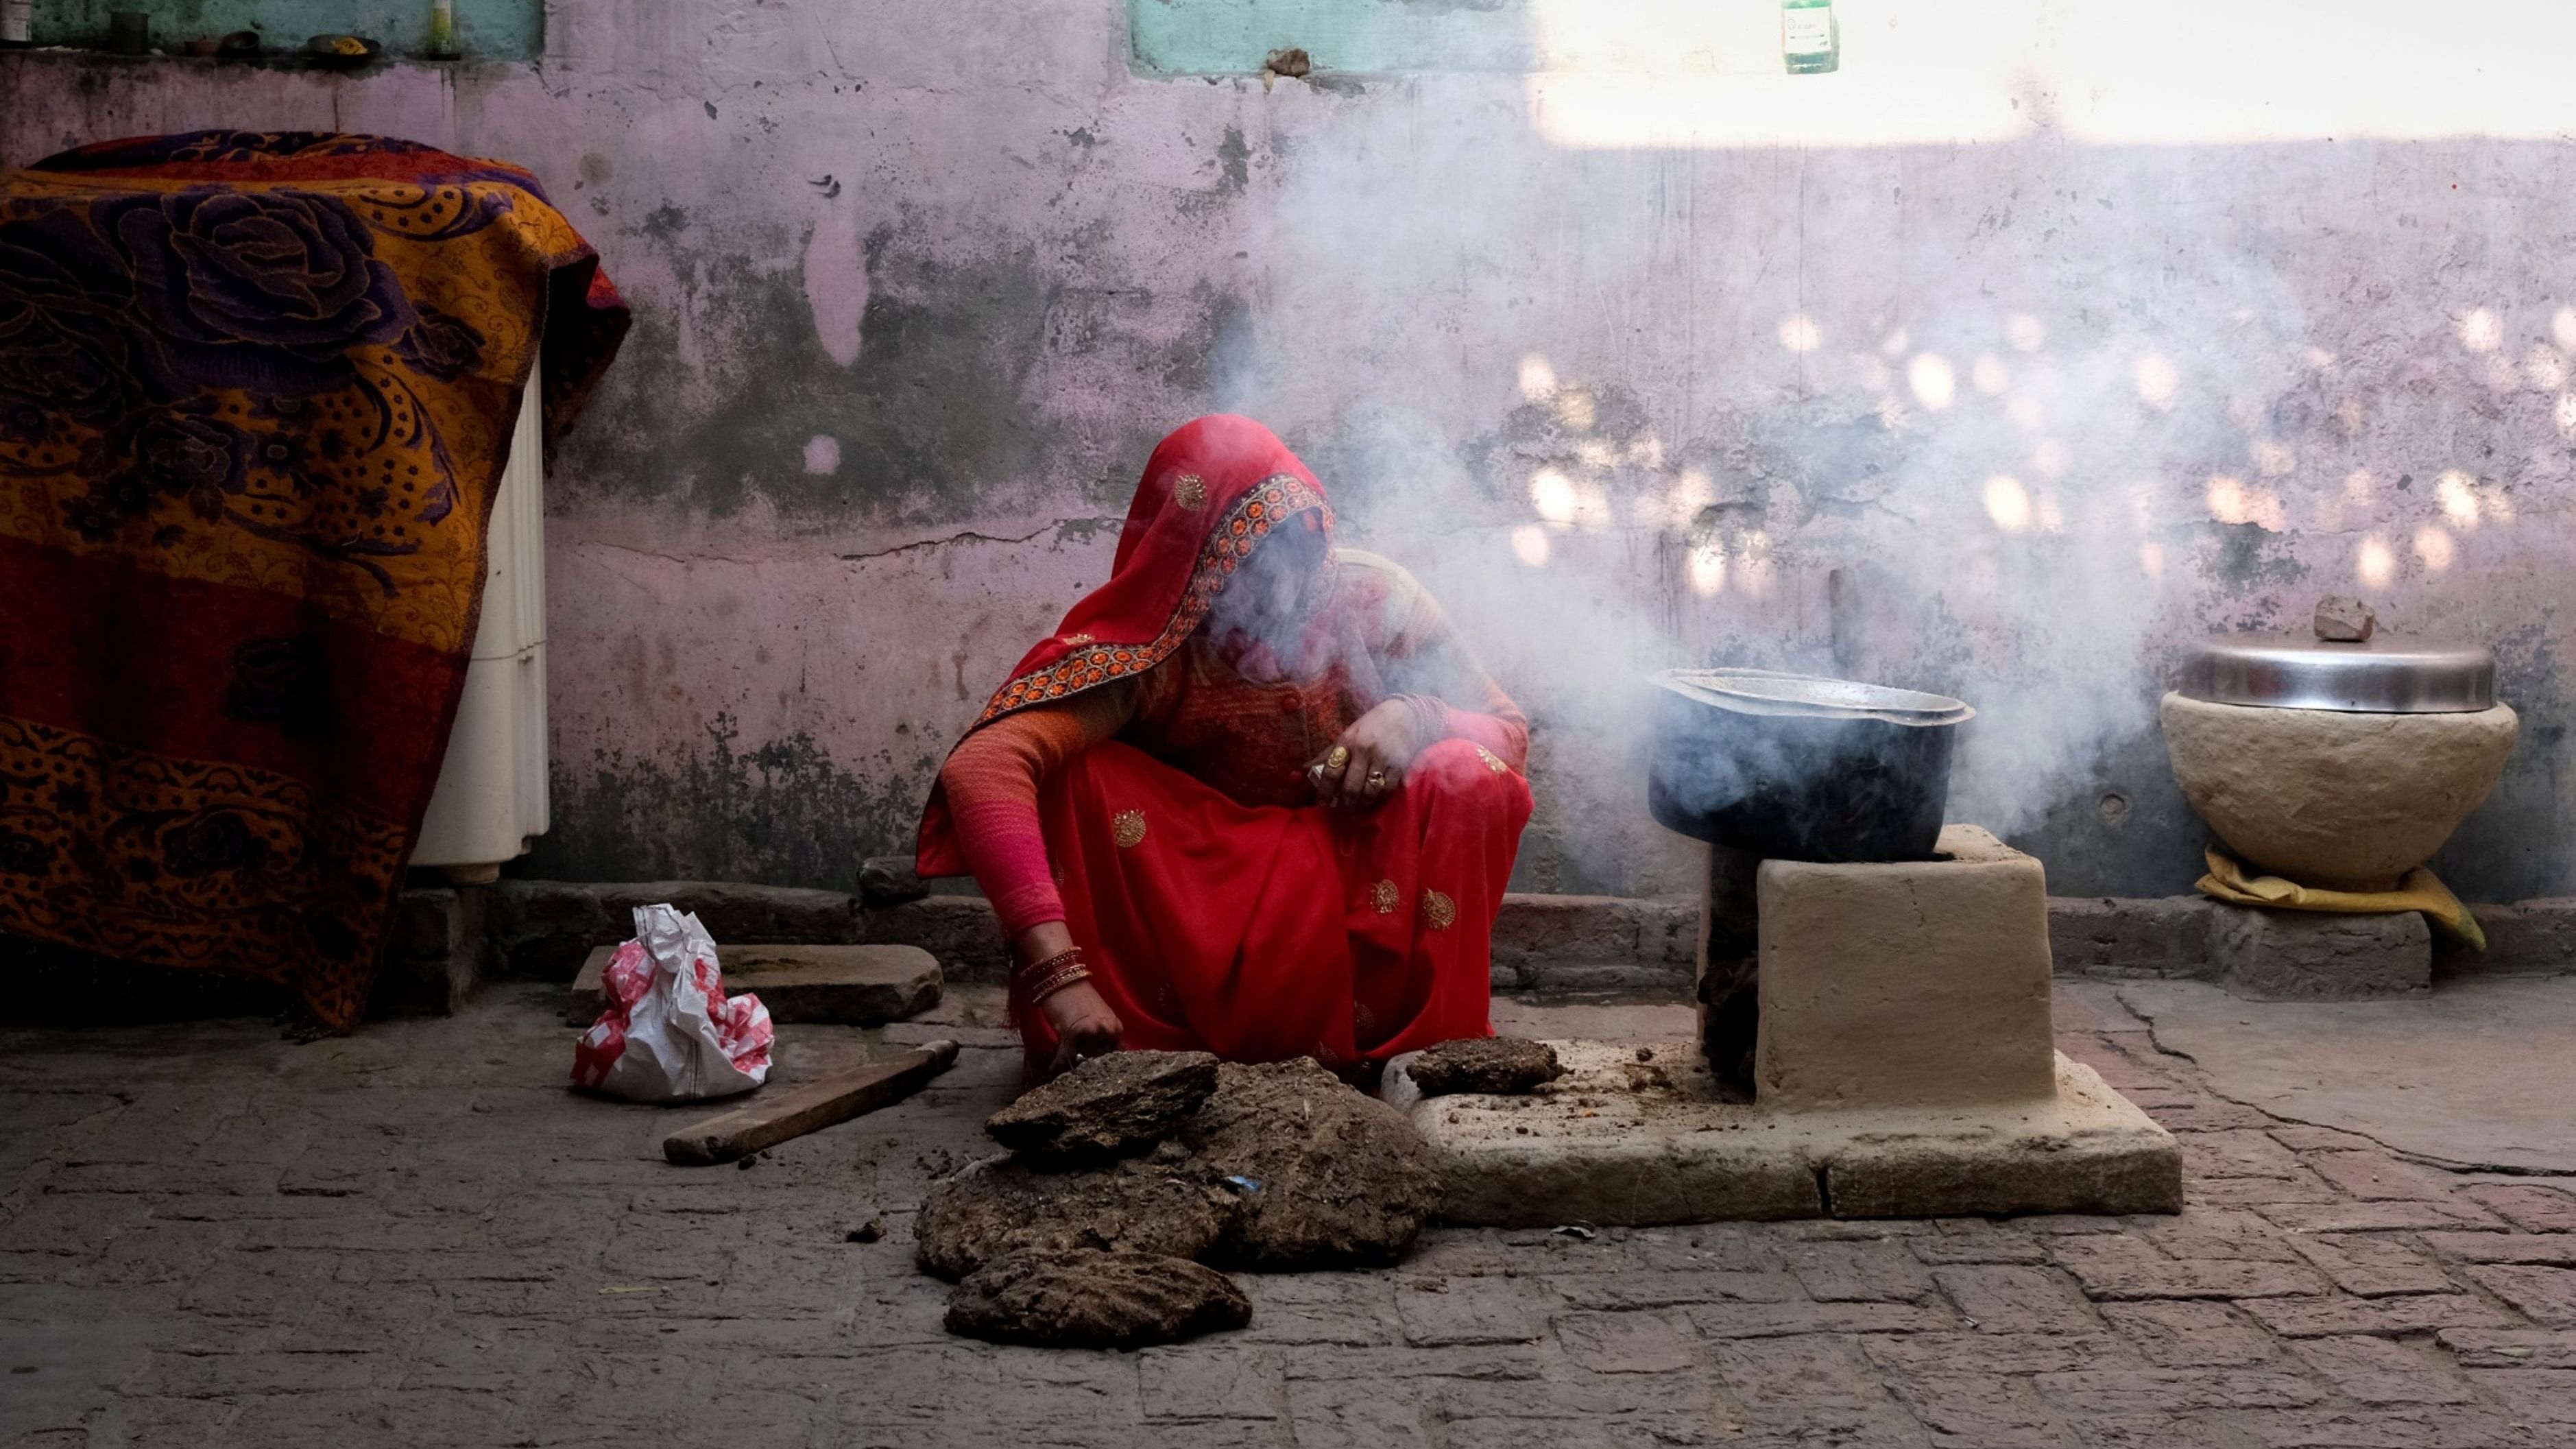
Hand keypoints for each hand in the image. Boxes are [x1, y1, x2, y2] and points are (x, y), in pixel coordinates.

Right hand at [1037, 980, 1121, 1078]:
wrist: (1062, 979)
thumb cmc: (1078, 998)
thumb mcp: (1098, 1018)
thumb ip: (1101, 1039)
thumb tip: (1094, 1062)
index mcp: (1116, 1028)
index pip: (1115, 1058)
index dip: (1104, 1069)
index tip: (1094, 1077)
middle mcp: (1107, 1031)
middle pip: (1099, 1062)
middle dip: (1087, 1070)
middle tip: (1076, 1078)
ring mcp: (1091, 1033)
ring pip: (1082, 1062)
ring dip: (1072, 1069)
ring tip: (1063, 1074)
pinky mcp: (1072, 1034)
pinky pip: (1066, 1058)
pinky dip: (1057, 1065)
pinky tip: (1052, 1069)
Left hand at [1308, 699, 1427, 810]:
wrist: (1404, 715)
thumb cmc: (1371, 726)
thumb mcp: (1347, 735)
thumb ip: (1328, 754)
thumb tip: (1304, 769)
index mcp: (1347, 741)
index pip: (1332, 771)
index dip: (1324, 791)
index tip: (1322, 802)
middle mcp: (1364, 750)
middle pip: (1350, 787)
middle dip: (1344, 804)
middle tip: (1341, 810)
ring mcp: (1383, 759)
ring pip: (1369, 792)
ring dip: (1361, 805)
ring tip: (1356, 808)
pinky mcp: (1399, 766)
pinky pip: (1386, 790)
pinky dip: (1378, 800)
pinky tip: (1373, 801)